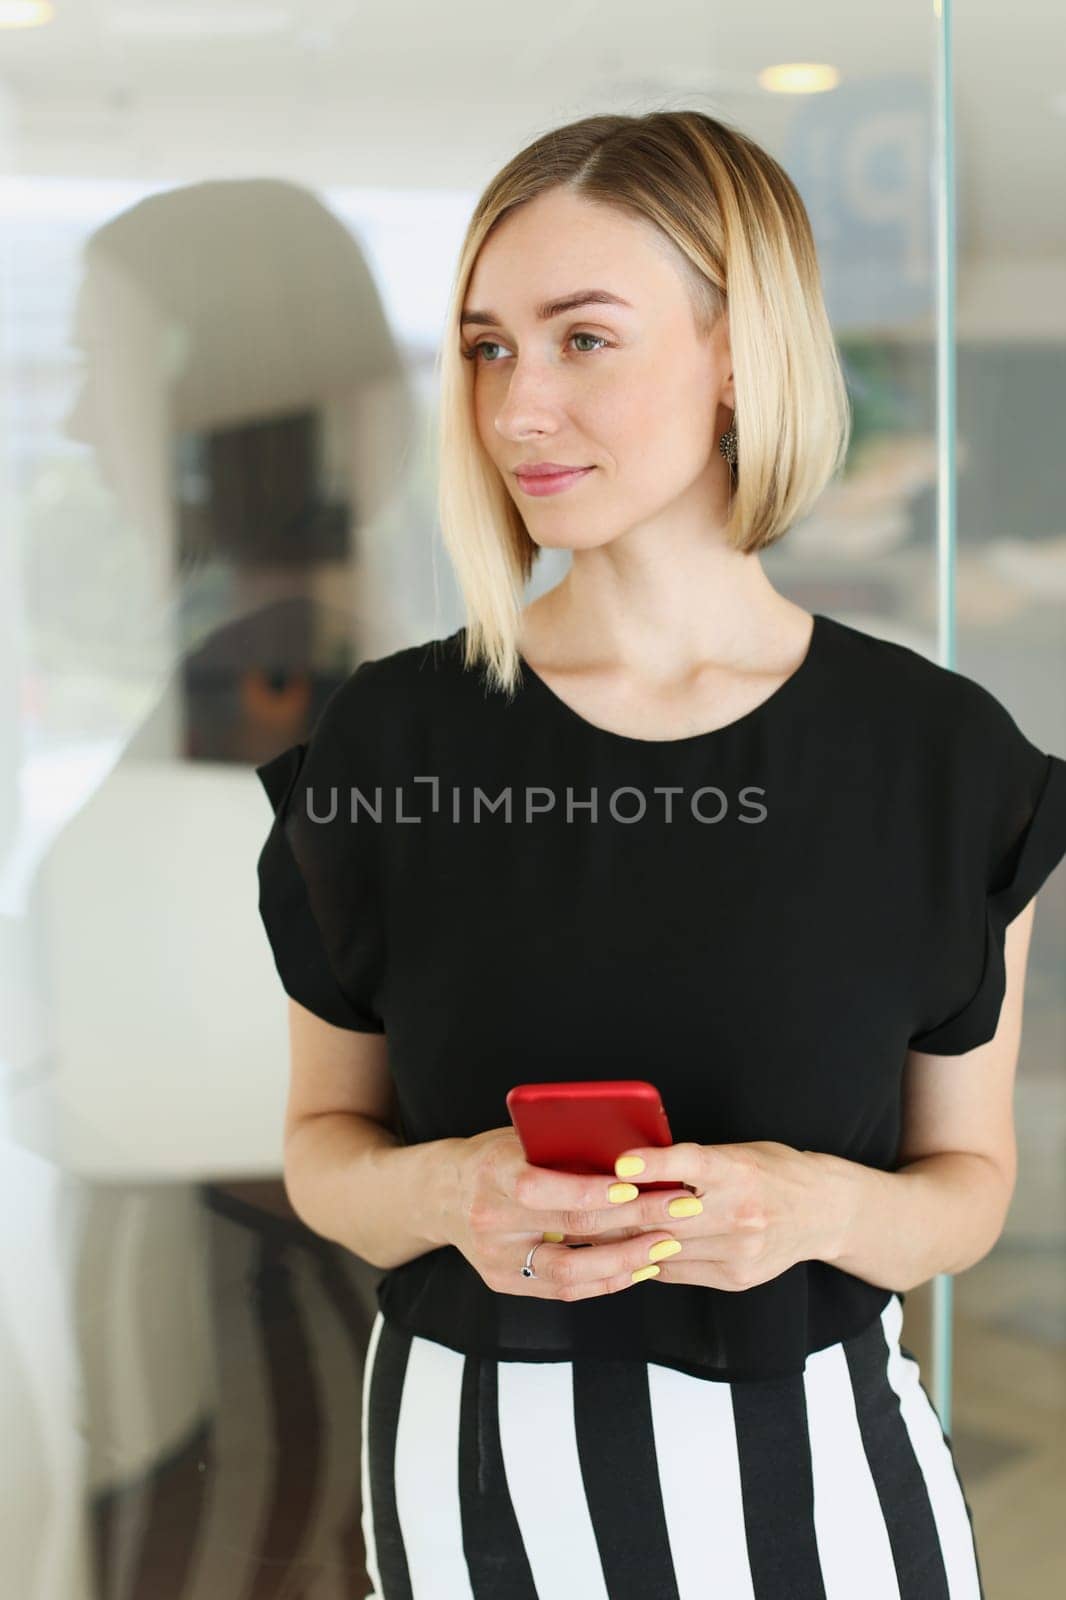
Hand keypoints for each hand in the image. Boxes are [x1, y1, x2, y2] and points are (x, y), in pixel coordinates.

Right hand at [443, 1126, 697, 1299]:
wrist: (441, 1195)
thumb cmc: (493, 1157)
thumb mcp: (518, 1138)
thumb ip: (560, 1145)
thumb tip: (628, 1149)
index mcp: (493, 1174)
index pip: (543, 1187)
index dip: (591, 1191)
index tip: (636, 1186)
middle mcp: (492, 1220)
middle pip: (570, 1228)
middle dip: (634, 1220)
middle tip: (679, 1209)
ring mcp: (498, 1258)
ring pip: (570, 1271)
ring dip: (626, 1259)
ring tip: (666, 1244)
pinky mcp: (505, 1282)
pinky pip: (564, 1289)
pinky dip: (606, 1280)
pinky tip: (639, 1266)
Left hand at [605, 1139, 829, 1290]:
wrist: (824, 1212)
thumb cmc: (773, 1171)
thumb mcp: (738, 1153)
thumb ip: (692, 1163)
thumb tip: (631, 1170)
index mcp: (740, 1171)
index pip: (692, 1163)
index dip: (655, 1163)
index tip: (621, 1164)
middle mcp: (741, 1212)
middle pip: (665, 1215)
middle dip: (614, 1215)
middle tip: (573, 1210)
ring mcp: (739, 1250)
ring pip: (664, 1248)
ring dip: (621, 1242)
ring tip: (585, 1234)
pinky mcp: (736, 1278)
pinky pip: (676, 1272)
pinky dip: (647, 1260)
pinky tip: (623, 1252)